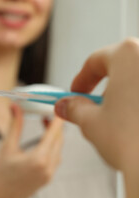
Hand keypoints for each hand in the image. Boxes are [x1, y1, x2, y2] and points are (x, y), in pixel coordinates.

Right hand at [0, 104, 62, 197]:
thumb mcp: (6, 147)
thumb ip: (15, 125)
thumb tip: (15, 106)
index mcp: (39, 159)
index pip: (55, 132)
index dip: (57, 116)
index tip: (57, 104)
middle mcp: (48, 167)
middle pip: (60, 139)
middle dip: (56, 124)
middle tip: (48, 110)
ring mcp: (49, 174)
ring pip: (59, 148)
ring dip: (54, 135)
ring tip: (45, 123)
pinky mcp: (47, 178)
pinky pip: (55, 157)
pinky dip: (52, 146)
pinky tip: (42, 140)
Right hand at [54, 38, 138, 197]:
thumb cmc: (131, 141)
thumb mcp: (90, 122)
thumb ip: (75, 108)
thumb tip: (65, 105)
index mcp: (128, 56)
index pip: (96, 60)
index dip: (81, 79)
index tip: (75, 93)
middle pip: (121, 67)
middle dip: (104, 87)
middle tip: (93, 108)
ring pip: (137, 81)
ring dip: (124, 96)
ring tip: (116, 121)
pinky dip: (137, 105)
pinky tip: (134, 126)